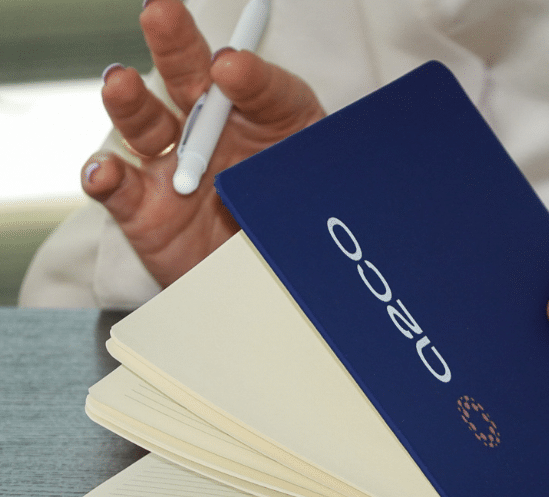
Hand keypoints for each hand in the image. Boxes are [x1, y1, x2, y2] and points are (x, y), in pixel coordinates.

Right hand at [82, 0, 324, 286]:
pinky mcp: (144, 211)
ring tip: (120, 83)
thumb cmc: (292, 221)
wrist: (270, 285)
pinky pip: (118, 190)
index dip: (245, 74)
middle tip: (160, 12)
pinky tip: (106, 172)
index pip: (253, 83)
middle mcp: (211, 132)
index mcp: (258, 115)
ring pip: (145, 125)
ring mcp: (173, 168)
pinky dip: (106, 179)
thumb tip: (252, 89)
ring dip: (129, 102)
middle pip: (186, 78)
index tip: (233, 69)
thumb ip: (290, 134)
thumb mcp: (310, 174)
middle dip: (174, 44)